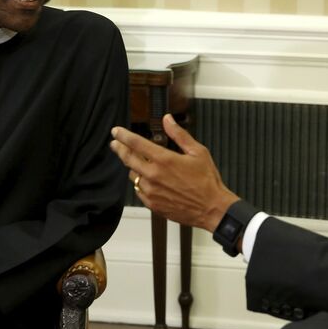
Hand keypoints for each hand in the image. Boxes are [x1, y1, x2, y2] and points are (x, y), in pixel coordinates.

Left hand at [110, 114, 239, 231]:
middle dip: (120, 149)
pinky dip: (141, 183)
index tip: (116, 131)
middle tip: (115, 144)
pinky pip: (139, 190)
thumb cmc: (207, 180)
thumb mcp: (198, 152)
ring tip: (139, 163)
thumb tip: (167, 119)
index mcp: (164, 160)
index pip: (136, 143)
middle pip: (128, 158)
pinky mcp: (152, 204)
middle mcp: (153, 175)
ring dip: (133, 167)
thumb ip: (179, 134)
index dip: (123, 135)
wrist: (211, 209)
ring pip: (133, 175)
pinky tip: (148, 180)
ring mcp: (151, 191)